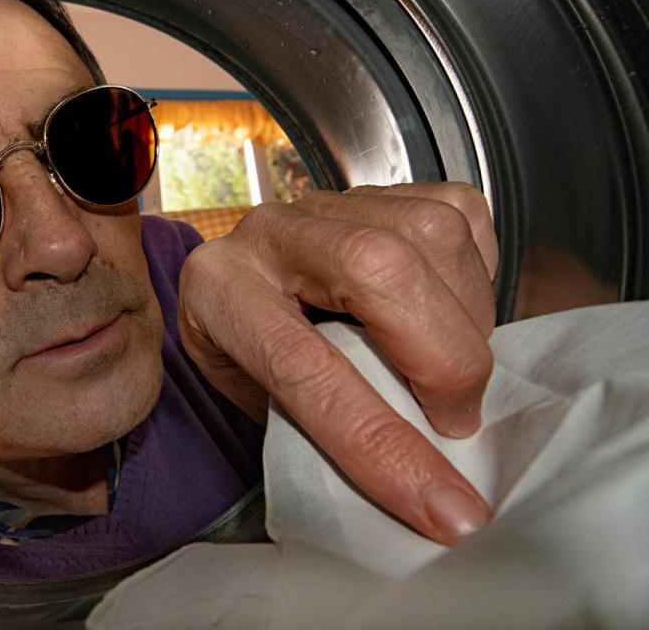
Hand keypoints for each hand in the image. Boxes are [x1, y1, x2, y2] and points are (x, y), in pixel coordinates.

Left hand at [178, 182, 498, 544]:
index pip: (304, 368)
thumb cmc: (251, 355)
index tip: (448, 508)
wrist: (248, 284)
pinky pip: (456, 216)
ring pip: (427, 238)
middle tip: (456, 422)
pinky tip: (452, 312)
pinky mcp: (377, 187)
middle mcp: (269, 233)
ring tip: (449, 371)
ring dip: (467, 321)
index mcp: (221, 291)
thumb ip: (321, 428)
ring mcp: (325, 202)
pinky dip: (476, 276)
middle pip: (376, 270)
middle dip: (442, 360)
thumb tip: (422, 484)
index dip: (382, 442)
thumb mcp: (259, 401)